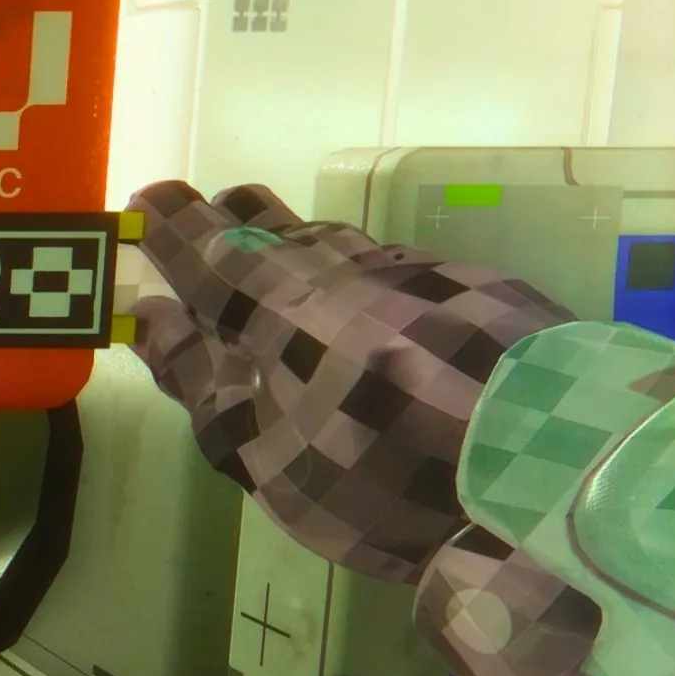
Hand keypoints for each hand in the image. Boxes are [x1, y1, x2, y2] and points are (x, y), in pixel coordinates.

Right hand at [124, 180, 570, 581]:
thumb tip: (152, 315)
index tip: (140, 207)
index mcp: (266, 297)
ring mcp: (403, 268)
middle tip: (206, 249)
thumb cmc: (370, 468)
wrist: (534, 465)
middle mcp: (331, 261)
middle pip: (263, 216)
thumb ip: (198, 379)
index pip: (195, 236)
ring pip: (329, 239)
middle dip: (225, 220)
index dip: (162, 220)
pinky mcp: (465, 286)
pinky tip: (372, 323)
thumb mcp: (257, 449)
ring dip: (294, 253)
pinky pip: (389, 268)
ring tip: (286, 292)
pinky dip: (360, 285)